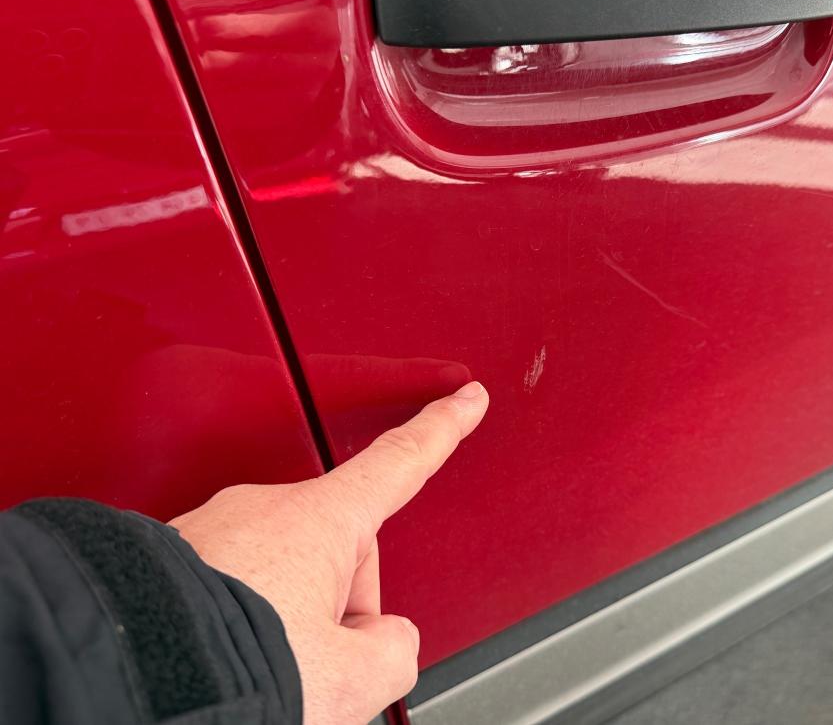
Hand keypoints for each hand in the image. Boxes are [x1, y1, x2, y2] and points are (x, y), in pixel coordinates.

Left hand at [170, 381, 488, 723]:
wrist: (123, 679)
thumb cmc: (230, 666)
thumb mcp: (348, 677)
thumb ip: (393, 650)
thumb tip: (382, 642)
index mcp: (321, 522)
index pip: (400, 462)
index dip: (440, 431)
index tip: (462, 399)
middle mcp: (264, 511)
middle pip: (340, 547)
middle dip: (342, 604)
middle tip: (319, 664)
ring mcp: (212, 529)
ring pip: (283, 572)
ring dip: (288, 618)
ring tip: (263, 669)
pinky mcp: (170, 556)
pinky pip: (231, 580)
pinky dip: (240, 618)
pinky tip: (227, 656)